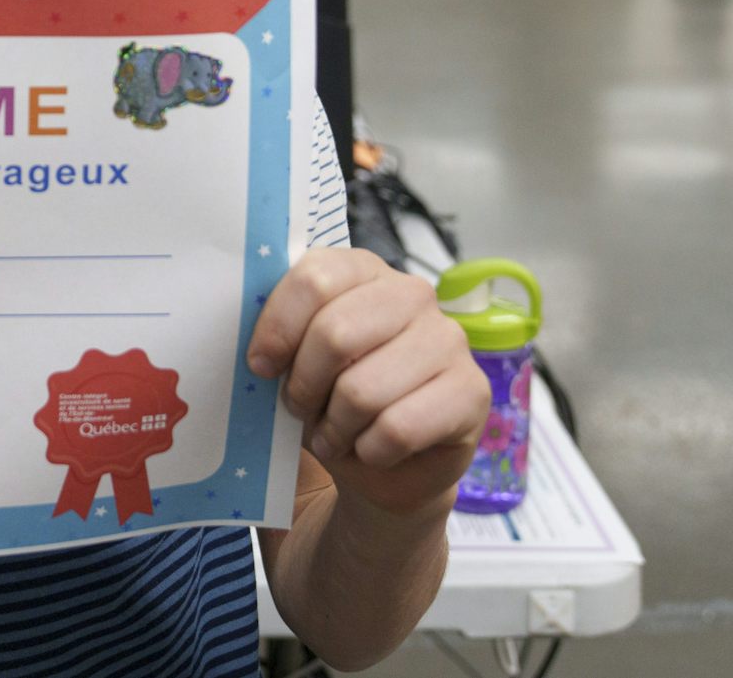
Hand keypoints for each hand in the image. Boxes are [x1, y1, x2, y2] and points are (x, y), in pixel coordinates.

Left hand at [248, 248, 488, 518]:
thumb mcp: (298, 360)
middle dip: (305, 386)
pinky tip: (371, 450)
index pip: (314, 278)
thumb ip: (282, 338)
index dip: (277, 328)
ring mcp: (449, 340)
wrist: (388, 463)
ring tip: (335, 434)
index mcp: (363, 271)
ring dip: (335, 427)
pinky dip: (370, 451)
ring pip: (363, 390)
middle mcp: (412, 294)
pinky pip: (398, 428)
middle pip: (335, 334)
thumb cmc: (334, 398)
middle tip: (301, 408)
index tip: (260, 366)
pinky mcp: (473, 391)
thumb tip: (260, 352)